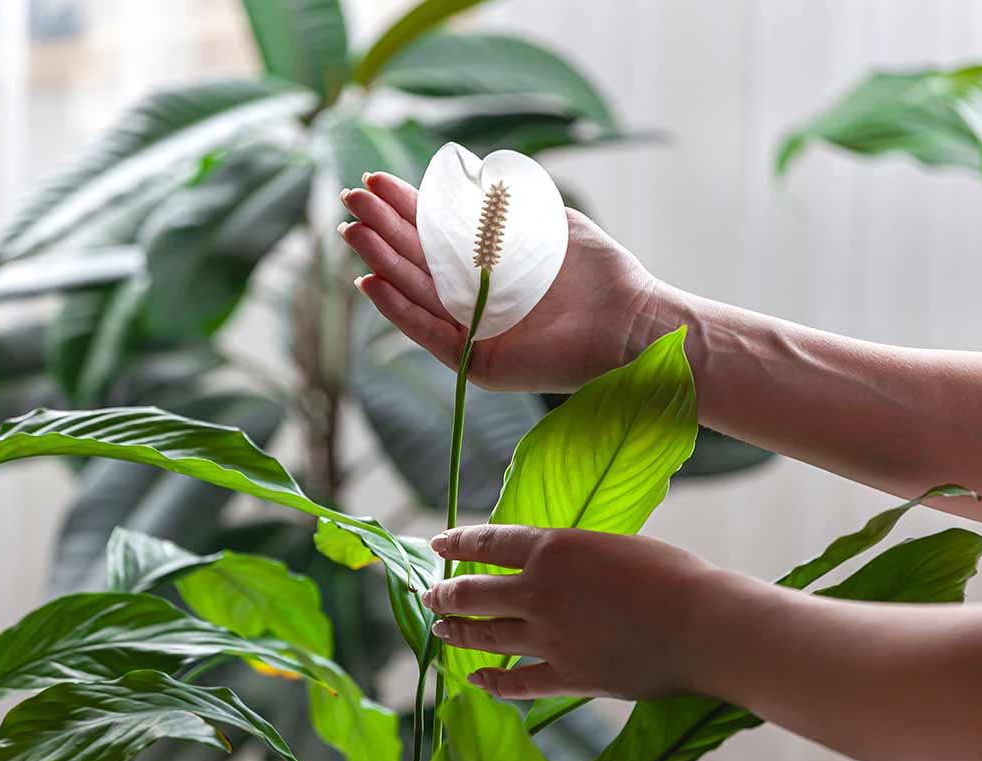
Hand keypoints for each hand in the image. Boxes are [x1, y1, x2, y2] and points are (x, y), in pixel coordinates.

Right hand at [341, 173, 660, 393]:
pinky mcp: (480, 363)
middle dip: (382, 230)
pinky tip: (371, 283)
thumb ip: (509, 205)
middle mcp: (476, 298)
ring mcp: (475, 332)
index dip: (404, 207)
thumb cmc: (600, 273)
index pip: (435, 233)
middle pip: (417, 261)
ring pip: (416, 294)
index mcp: (489, 264)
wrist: (632, 322)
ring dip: (381, 263)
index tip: (373, 181)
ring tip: (352, 235)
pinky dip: (399, 310)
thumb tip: (468, 177)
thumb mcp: (550, 224)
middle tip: (349, 202)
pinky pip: (431, 334)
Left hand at [421, 524, 732, 700]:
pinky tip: (475, 680)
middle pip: (472, 592)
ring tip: (440, 628)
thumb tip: (547, 563)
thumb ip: (570, 554)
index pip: (486, 543)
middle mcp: (538, 591)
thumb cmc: (670, 575)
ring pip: (485, 635)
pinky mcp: (567, 675)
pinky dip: (492, 681)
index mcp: (551, 548)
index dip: (456, 543)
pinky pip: (517, 682)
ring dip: (457, 631)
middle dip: (444, 594)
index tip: (437, 545)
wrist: (704, 624)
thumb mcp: (610, 544)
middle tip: (430, 595)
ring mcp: (549, 637)